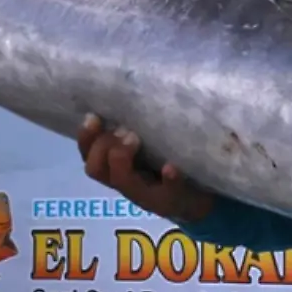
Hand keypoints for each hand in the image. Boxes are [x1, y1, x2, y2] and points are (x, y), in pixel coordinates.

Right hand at [77, 113, 213, 223]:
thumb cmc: (173, 165)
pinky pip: (169, 193)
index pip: (89, 156)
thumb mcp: (150, 146)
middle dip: (103, 146)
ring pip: (124, 184)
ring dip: (123, 159)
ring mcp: (151, 197)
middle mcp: (128, 186)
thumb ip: (135, 128)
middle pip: (96, 170)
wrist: (206, 201)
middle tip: (126, 131)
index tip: (93, 116)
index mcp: (118, 170)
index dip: (85, 138)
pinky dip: (169, 179)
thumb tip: (128, 90)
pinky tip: (171, 167)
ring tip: (136, 139)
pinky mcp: (177, 201)